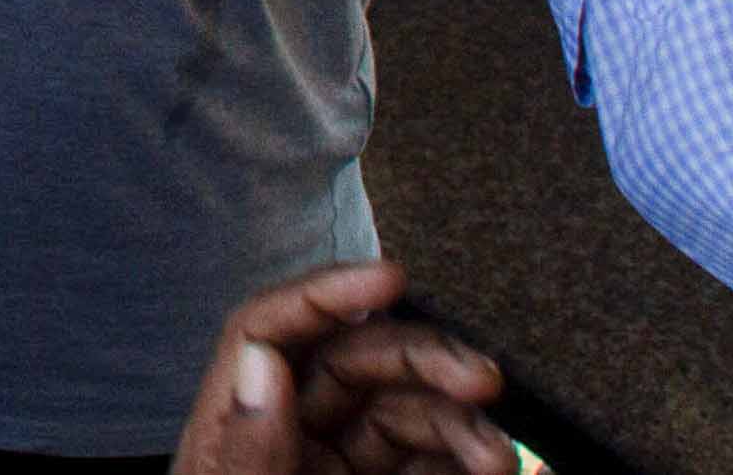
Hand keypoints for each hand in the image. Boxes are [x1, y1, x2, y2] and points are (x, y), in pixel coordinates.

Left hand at [167, 261, 511, 474]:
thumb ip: (248, 444)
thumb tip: (263, 363)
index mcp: (233, 430)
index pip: (269, 331)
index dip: (326, 294)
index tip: (389, 277)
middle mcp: (287, 437)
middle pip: (353, 364)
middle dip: (423, 359)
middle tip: (482, 376)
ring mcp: (333, 467)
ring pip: (402, 416)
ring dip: (458, 423)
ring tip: (498, 455)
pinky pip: (426, 464)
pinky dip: (464, 459)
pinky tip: (494, 462)